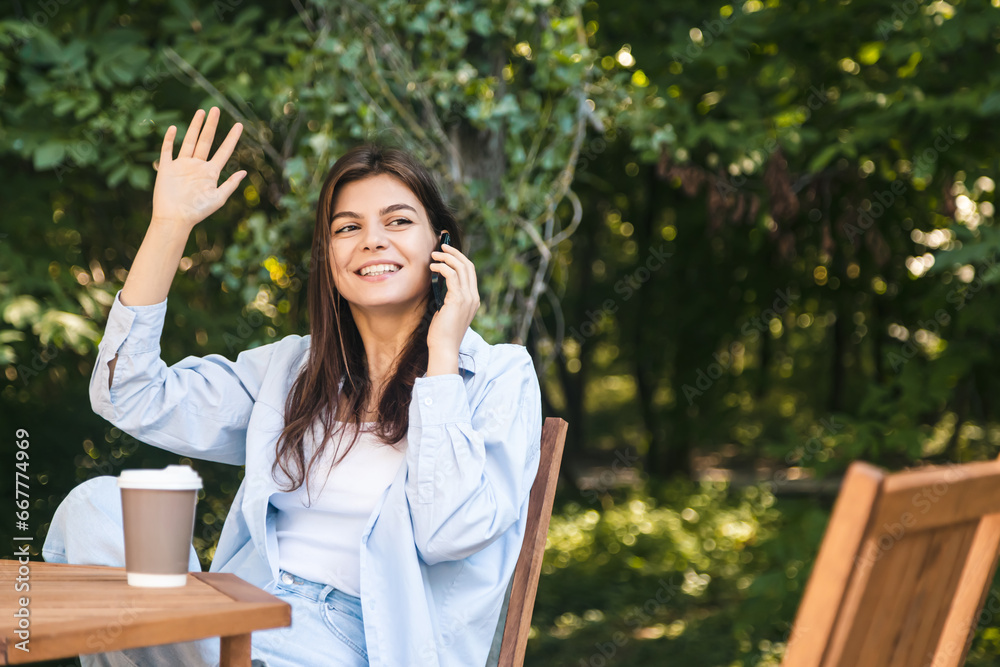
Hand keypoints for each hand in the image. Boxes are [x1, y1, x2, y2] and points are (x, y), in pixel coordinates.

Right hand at [151, 107, 245, 229]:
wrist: (175, 219)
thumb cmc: (198, 211)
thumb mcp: (218, 198)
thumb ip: (230, 185)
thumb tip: (244, 171)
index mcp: (211, 173)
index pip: (224, 151)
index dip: (232, 138)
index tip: (239, 125)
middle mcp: (197, 166)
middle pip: (206, 141)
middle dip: (211, 125)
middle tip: (216, 109)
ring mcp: (182, 166)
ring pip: (189, 141)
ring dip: (194, 126)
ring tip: (201, 112)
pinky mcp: (166, 168)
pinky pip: (168, 150)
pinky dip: (170, 139)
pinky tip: (174, 128)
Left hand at [427, 242, 479, 373]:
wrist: (444, 347)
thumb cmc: (443, 332)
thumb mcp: (448, 311)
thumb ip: (449, 297)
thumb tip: (440, 282)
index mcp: (473, 299)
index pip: (470, 272)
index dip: (460, 259)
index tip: (447, 253)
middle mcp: (473, 297)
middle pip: (468, 265)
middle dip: (454, 253)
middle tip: (441, 247)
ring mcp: (468, 298)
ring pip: (460, 268)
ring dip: (446, 258)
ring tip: (433, 255)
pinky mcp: (457, 299)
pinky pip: (451, 275)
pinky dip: (442, 268)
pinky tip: (433, 268)